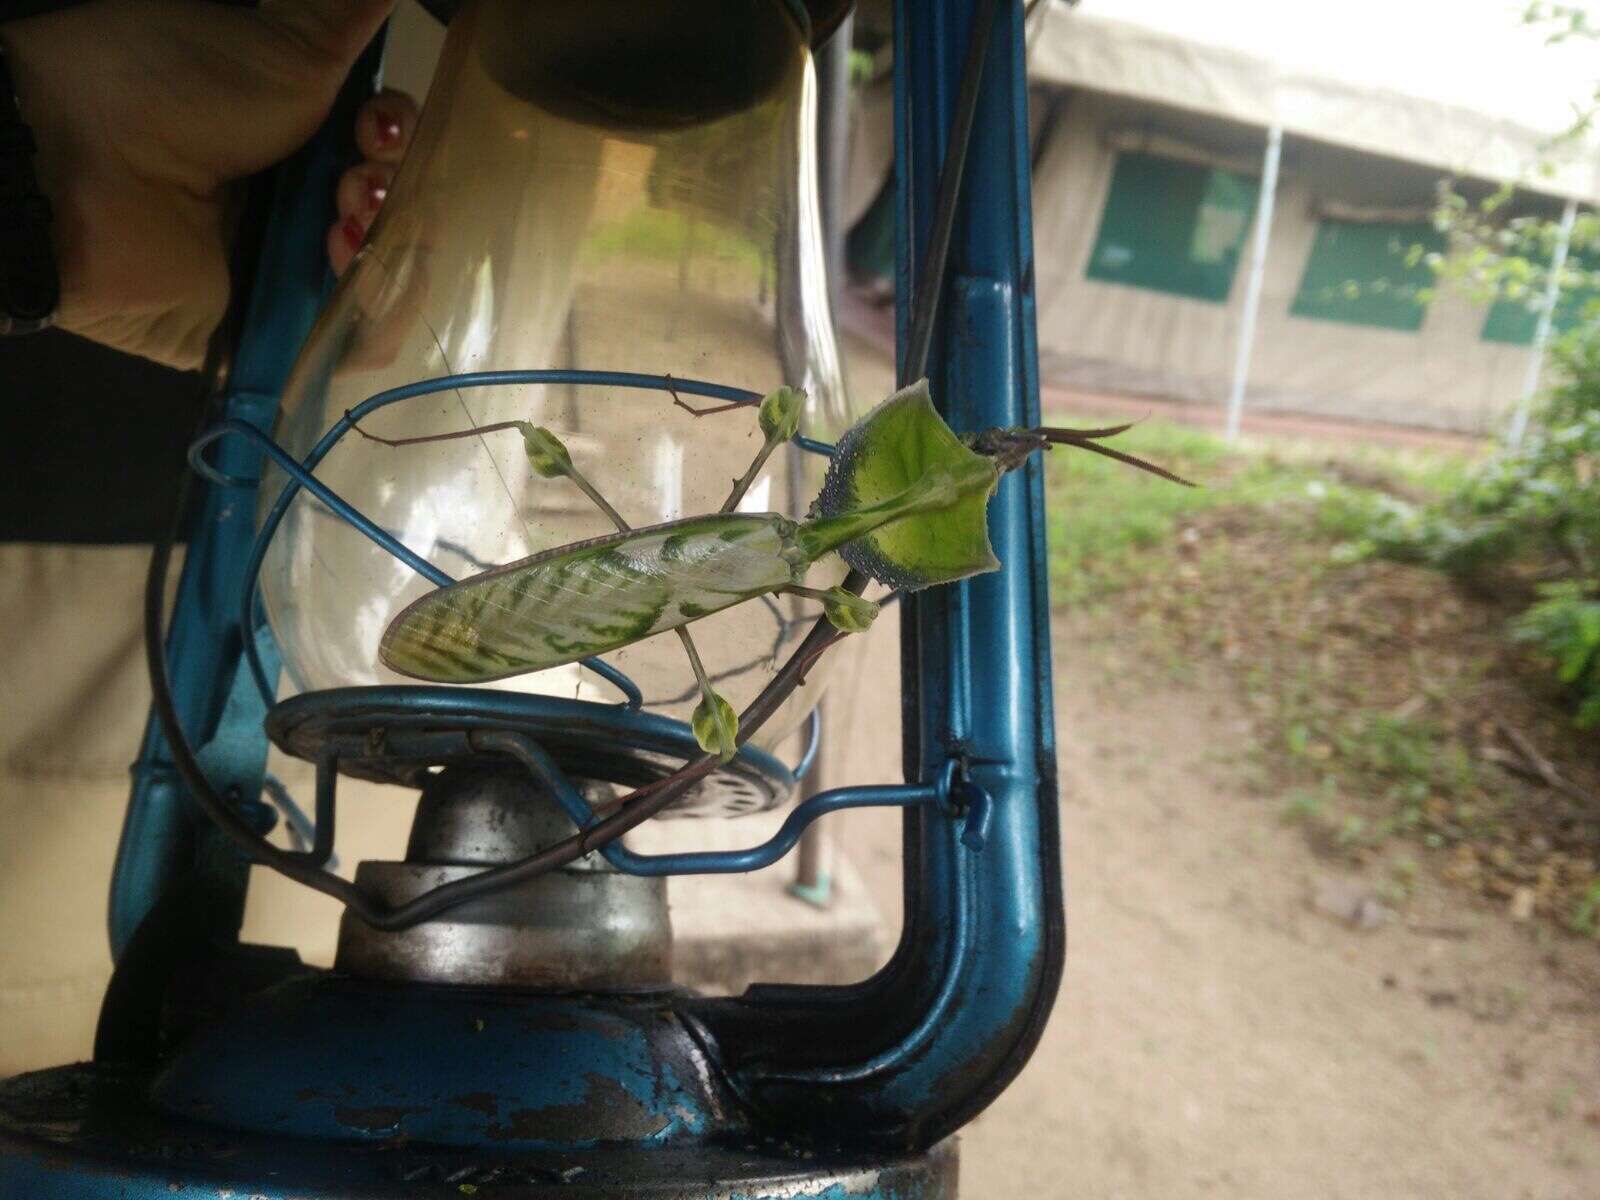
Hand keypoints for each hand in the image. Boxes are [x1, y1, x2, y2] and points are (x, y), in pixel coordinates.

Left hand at [1, 0, 418, 370]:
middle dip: (394, 197)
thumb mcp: (289, 48)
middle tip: (354, 179)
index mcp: (300, 144)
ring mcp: (289, 280)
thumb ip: (352, 17)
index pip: (391, 161)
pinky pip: (357, 349)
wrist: (80, 159)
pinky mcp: (276, 342)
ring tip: (340, 221)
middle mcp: (299, 212)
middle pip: (399, 224)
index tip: (375, 127)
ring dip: (384, 247)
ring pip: (388, 284)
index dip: (399, 146)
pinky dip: (372, 314)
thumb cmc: (172, 90)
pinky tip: (340, 264)